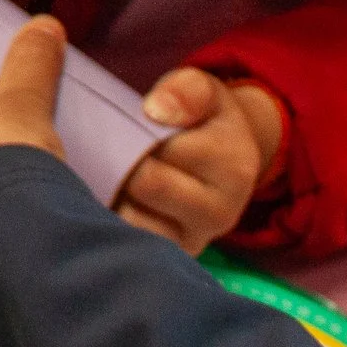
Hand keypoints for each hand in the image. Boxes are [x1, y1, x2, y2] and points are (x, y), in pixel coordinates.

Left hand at [114, 69, 282, 254]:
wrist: (222, 159)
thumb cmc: (203, 119)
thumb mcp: (204, 90)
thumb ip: (187, 90)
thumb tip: (157, 112)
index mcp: (233, 167)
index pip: (164, 150)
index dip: (134, 132)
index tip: (131, 124)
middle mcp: (221, 213)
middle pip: (146, 185)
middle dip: (121, 162)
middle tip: (113, 148)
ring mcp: (196, 242)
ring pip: (133, 221)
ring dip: (113, 193)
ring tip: (114, 173)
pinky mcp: (172, 257)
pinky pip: (129, 244)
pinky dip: (113, 220)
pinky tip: (112, 199)